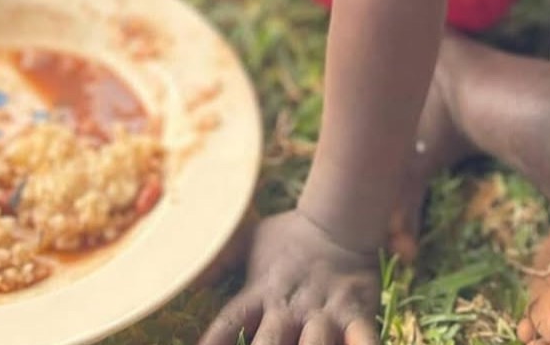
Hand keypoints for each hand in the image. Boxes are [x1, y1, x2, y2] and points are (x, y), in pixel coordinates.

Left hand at [200, 211, 379, 344]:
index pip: (226, 327)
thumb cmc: (288, 237)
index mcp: (258, 294)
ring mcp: (323, 313)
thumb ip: (218, 263)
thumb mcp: (248, 243)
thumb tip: (186, 275)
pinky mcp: (356, 313)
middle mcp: (287, 309)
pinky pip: (363, 341)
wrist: (339, 218)